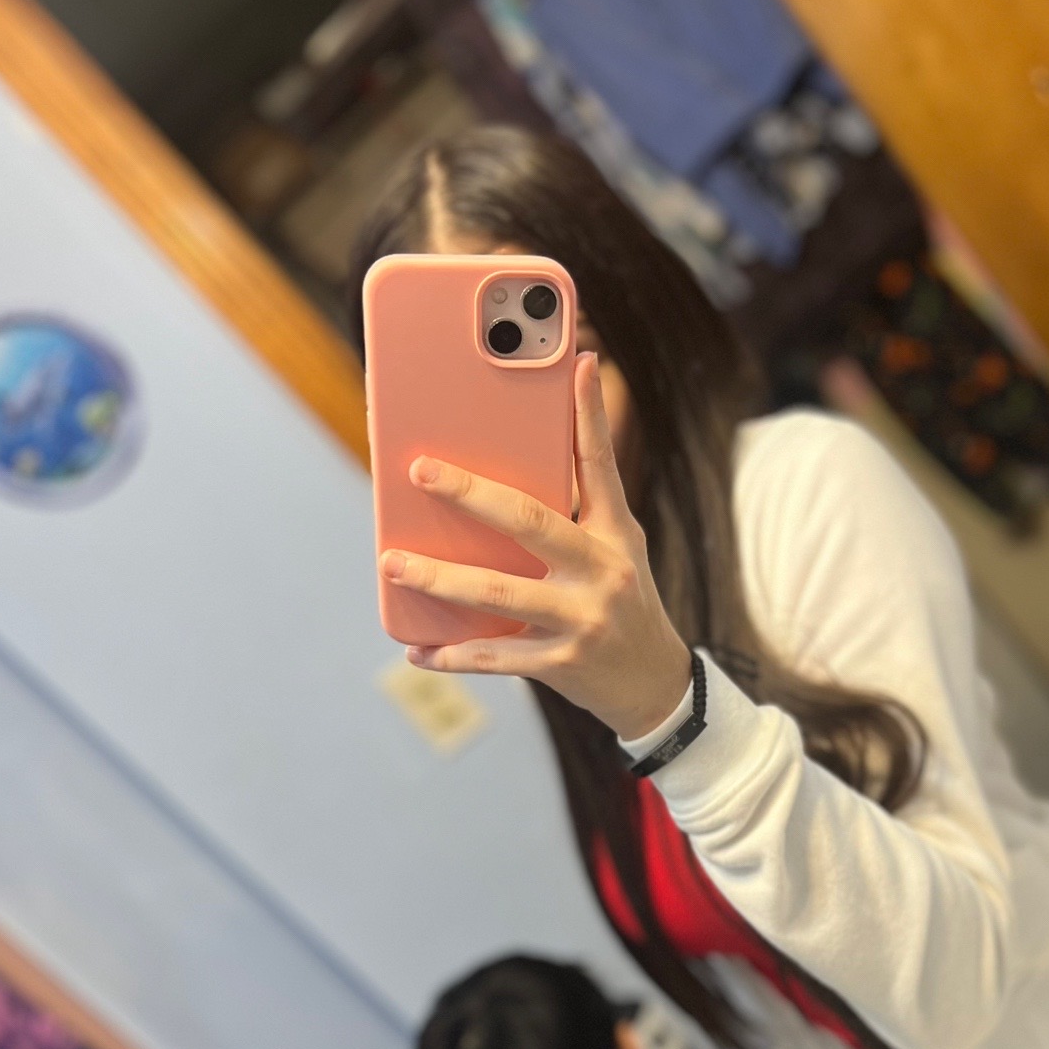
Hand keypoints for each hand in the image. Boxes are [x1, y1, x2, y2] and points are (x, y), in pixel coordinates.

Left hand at [381, 353, 691, 740]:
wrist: (655, 686)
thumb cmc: (622, 600)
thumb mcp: (617, 546)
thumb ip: (581, 499)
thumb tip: (537, 444)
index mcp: (614, 533)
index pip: (599, 463)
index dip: (590, 412)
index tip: (576, 362)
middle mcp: (602, 571)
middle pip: (530, 522)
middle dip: (470, 494)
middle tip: (419, 470)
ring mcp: (582, 619)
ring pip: (499, 593)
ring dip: (440, 578)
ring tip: (393, 562)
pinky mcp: (562, 665)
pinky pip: (496, 657)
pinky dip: (453, 654)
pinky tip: (418, 649)